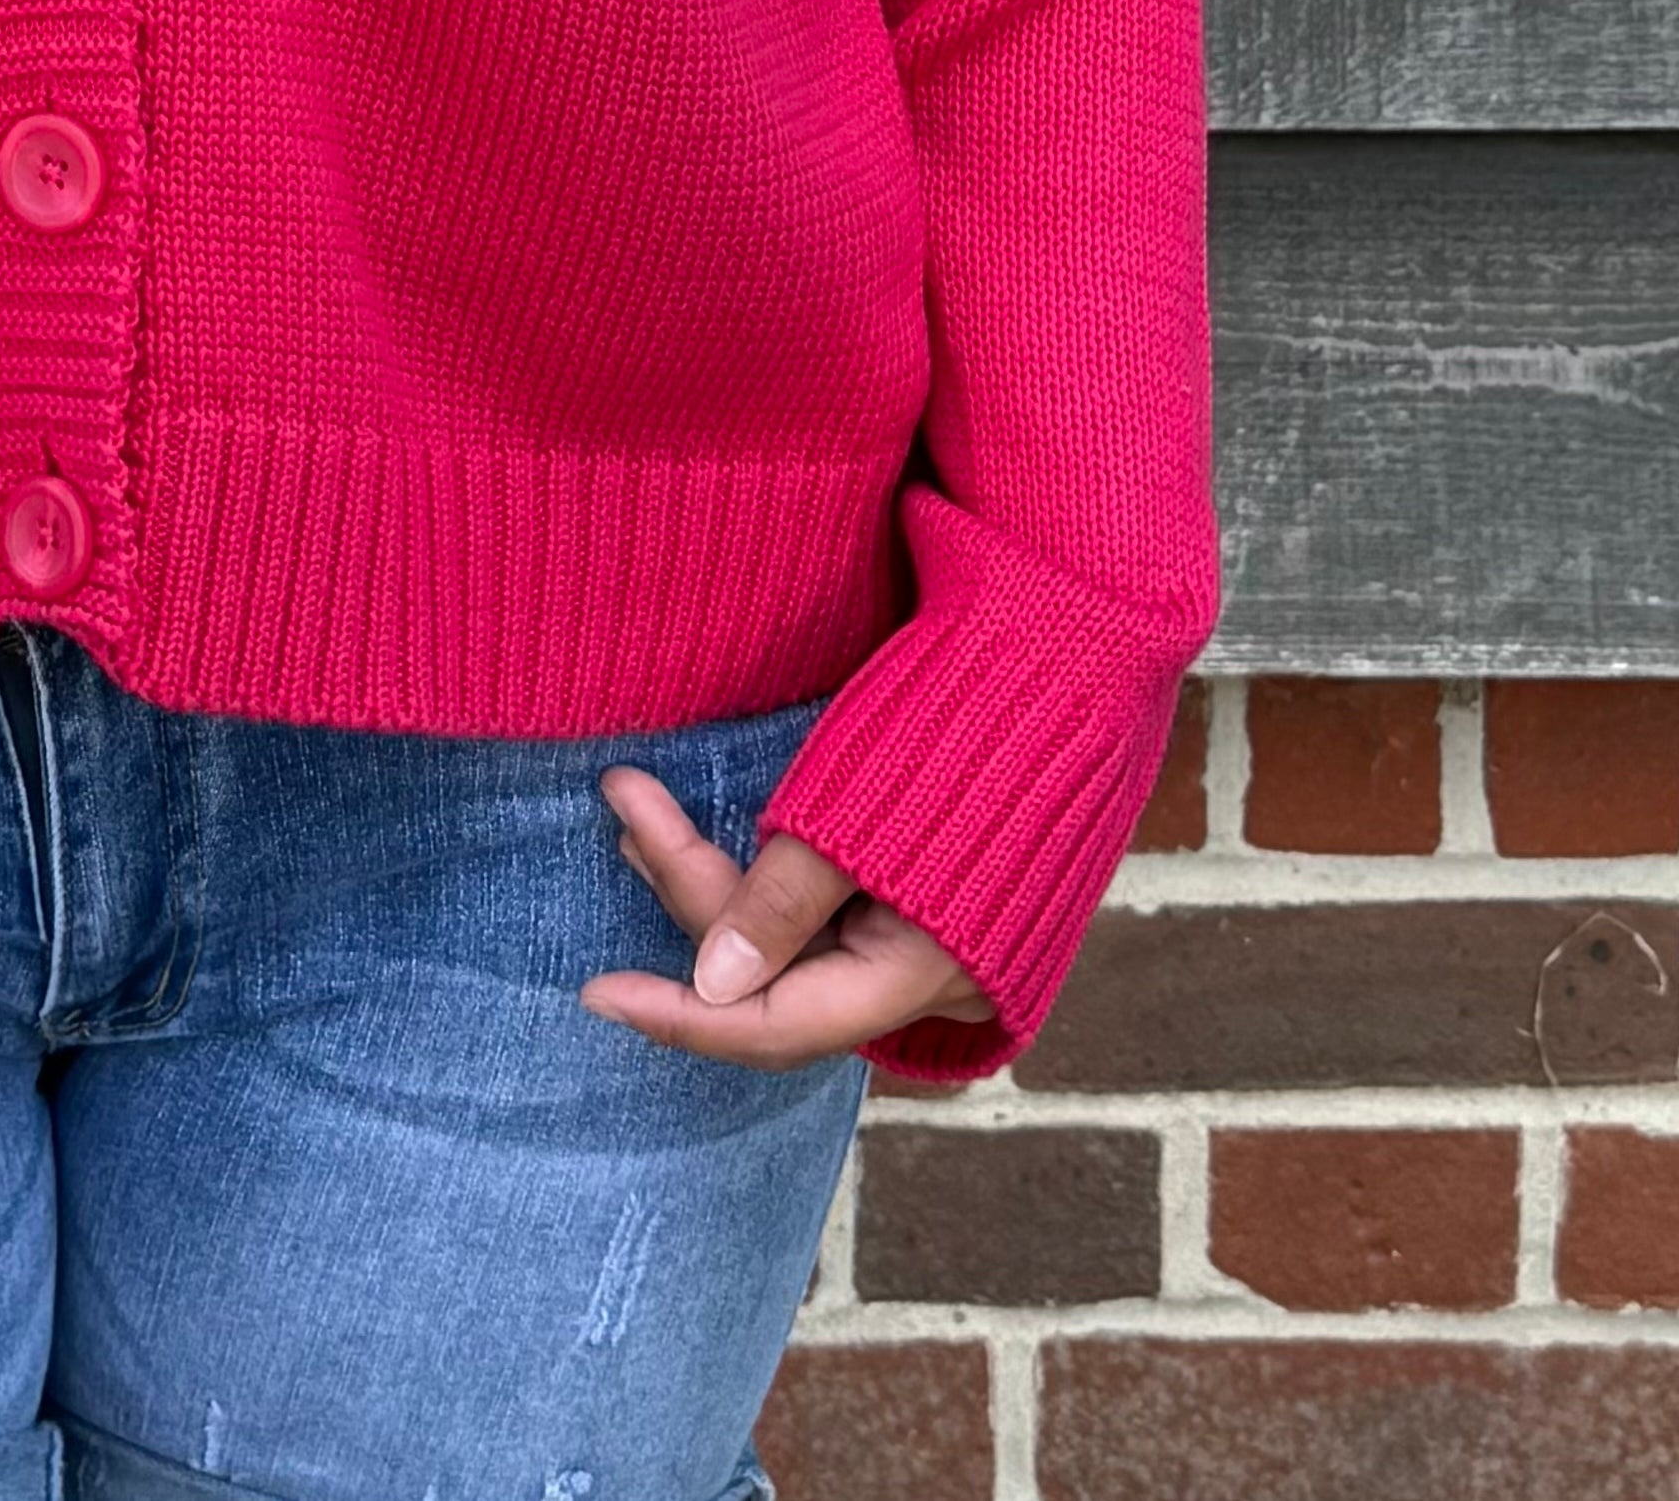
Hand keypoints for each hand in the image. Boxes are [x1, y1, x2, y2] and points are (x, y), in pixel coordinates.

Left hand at [578, 764, 992, 1066]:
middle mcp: (938, 977)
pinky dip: (770, 885)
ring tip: (643, 815)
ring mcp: (943, 940)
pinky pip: (836, 921)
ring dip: (722, 888)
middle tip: (625, 813)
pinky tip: (721, 841)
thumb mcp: (858, 813)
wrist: (1083, 650)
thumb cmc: (971, 723)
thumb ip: (785, 904)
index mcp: (930, 971)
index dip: (681, 1017)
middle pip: (785, 983)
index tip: (594, 990)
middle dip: (693, 904)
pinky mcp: (938, 896)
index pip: (779, 1028)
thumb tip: (711, 986)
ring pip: (806, 949)